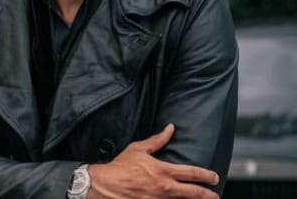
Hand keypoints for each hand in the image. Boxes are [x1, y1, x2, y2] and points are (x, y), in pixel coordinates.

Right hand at [87, 124, 219, 198]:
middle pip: (194, 193)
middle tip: (215, 195)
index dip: (207, 175)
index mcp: (163, 171)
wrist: (105, 185)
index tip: (214, 177)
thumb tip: (170, 129)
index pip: (192, 174)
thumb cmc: (120, 166)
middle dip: (208, 195)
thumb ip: (157, 140)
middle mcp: (165, 188)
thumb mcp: (138, 149)